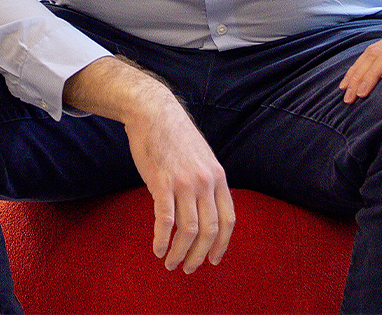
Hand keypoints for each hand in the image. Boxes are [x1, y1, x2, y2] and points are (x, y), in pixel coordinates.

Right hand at [63, 56, 234, 272]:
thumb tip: (207, 209)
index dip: (222, 244)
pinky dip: (162, 240)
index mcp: (217, 176)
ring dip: (180, 253)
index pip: (228, 219)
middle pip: (209, 230)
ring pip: (188, 230)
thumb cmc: (175, 135)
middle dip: (199, 255)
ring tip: (170, 263)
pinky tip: (157, 249)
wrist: (153, 112)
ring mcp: (184, 182)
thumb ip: (207, 181)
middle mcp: (205, 181)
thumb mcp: (201, 156)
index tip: (213, 260)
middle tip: (189, 269)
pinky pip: (165, 220)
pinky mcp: (162, 182)